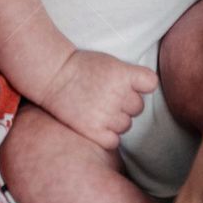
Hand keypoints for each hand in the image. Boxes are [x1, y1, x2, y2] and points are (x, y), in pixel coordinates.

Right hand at [39, 48, 157, 148]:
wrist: (53, 75)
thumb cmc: (81, 67)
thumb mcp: (110, 62)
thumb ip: (129, 76)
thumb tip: (146, 91)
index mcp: (122, 74)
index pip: (150, 83)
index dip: (141, 85)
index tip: (130, 83)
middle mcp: (117, 94)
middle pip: (138, 107)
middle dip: (126, 104)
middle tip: (107, 96)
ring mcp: (106, 114)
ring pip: (127, 125)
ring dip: (116, 120)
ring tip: (98, 108)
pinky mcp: (94, 130)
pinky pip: (114, 140)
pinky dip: (108, 135)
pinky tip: (97, 124)